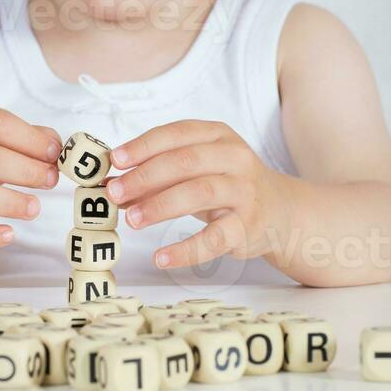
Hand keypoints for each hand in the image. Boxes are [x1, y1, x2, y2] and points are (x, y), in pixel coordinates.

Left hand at [105, 120, 288, 268]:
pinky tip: (160, 257)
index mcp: (218, 136)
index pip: (176, 133)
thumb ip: (155, 176)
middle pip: (185, 162)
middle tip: (115, 192)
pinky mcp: (248, 226)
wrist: (280, 211)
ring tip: (132, 220)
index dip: (143, 146)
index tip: (115, 160)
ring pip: (199, 193)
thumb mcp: (195, 172)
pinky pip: (214, 239)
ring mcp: (244, 192)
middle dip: (145, 177)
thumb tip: (110, 185)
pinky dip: (185, 250)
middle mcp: (235, 158)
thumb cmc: (226, 186)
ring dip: (160, 206)